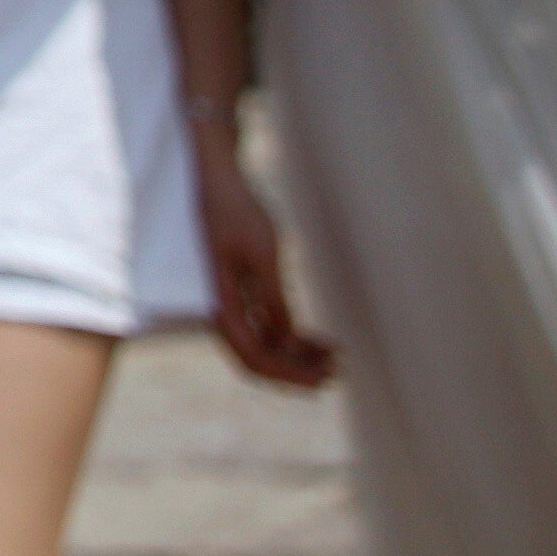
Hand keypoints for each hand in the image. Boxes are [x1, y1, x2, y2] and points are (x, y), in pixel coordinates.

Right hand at [192, 109, 338, 389]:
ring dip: (297, 356)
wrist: (219, 180)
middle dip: (297, 370)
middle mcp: (222, 312)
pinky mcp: (240, 293)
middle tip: (337, 370)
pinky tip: (316, 337)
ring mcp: (231, 304)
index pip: (255, 358)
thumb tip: (287, 345)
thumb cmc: (239, 213)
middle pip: (258, 360)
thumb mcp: (263, 256)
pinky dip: (290, 337)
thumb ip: (274, 302)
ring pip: (263, 346)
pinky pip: (264, 328)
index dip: (291, 373)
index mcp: (221, 306)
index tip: (327, 374)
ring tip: (333, 355)